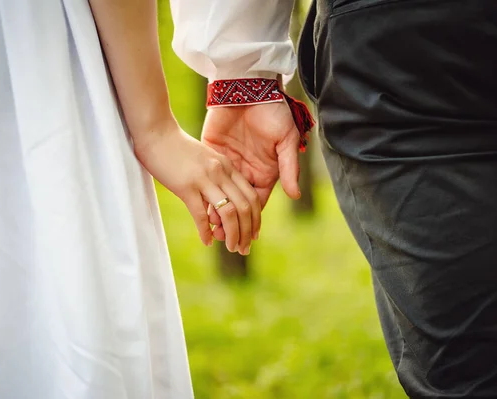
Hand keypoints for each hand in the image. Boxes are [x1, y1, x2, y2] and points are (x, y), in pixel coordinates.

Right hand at [134, 120, 260, 254]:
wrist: (156, 133)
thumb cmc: (177, 148)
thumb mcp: (205, 160)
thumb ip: (216, 177)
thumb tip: (219, 204)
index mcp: (228, 166)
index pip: (252, 196)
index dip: (256, 219)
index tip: (254, 234)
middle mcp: (221, 172)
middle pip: (245, 207)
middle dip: (247, 232)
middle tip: (244, 249)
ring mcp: (205, 179)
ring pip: (229, 213)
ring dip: (233, 235)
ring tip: (231, 248)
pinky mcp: (186, 186)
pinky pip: (202, 215)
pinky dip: (206, 232)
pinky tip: (207, 241)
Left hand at [201, 102, 300, 240]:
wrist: (248, 85)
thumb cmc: (274, 110)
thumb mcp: (286, 140)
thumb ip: (289, 167)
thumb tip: (295, 195)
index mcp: (265, 170)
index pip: (257, 202)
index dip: (253, 220)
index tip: (248, 238)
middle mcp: (246, 170)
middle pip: (237, 203)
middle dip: (234, 224)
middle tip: (230, 243)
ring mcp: (227, 162)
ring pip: (221, 194)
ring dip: (218, 213)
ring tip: (215, 233)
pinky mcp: (211, 152)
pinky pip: (207, 177)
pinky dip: (205, 193)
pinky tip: (201, 209)